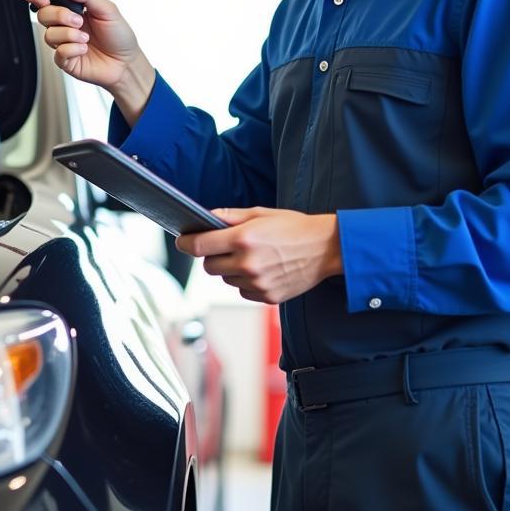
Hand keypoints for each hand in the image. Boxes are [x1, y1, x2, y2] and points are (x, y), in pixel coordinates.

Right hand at [22, 0, 154, 122]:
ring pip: (49, 35)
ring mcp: (64, 43)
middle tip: (78, 20)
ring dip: (69, 35)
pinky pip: (58, 53)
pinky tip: (84, 49)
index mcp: (72, 9)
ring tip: (86, 38)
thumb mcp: (107, 9)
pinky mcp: (66, 61)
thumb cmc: (119, 36)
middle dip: (59, 15)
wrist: (127, 63)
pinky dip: (72, 49)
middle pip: (43, 15)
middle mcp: (65, 26)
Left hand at [176, 208, 342, 303]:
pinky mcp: (266, 297)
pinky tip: (263, 269)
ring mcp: (257, 283)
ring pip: (225, 279)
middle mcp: (247, 263)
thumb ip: (230, 216)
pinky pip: (242, 291)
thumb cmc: (295, 228)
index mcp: (243, 239)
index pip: (199, 246)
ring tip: (252, 257)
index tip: (182, 241)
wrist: (327, 249)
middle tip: (225, 246)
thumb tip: (206, 218)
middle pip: (208, 266)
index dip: (185, 243)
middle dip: (211, 255)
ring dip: (230, 269)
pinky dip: (245, 282)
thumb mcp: (261, 213)